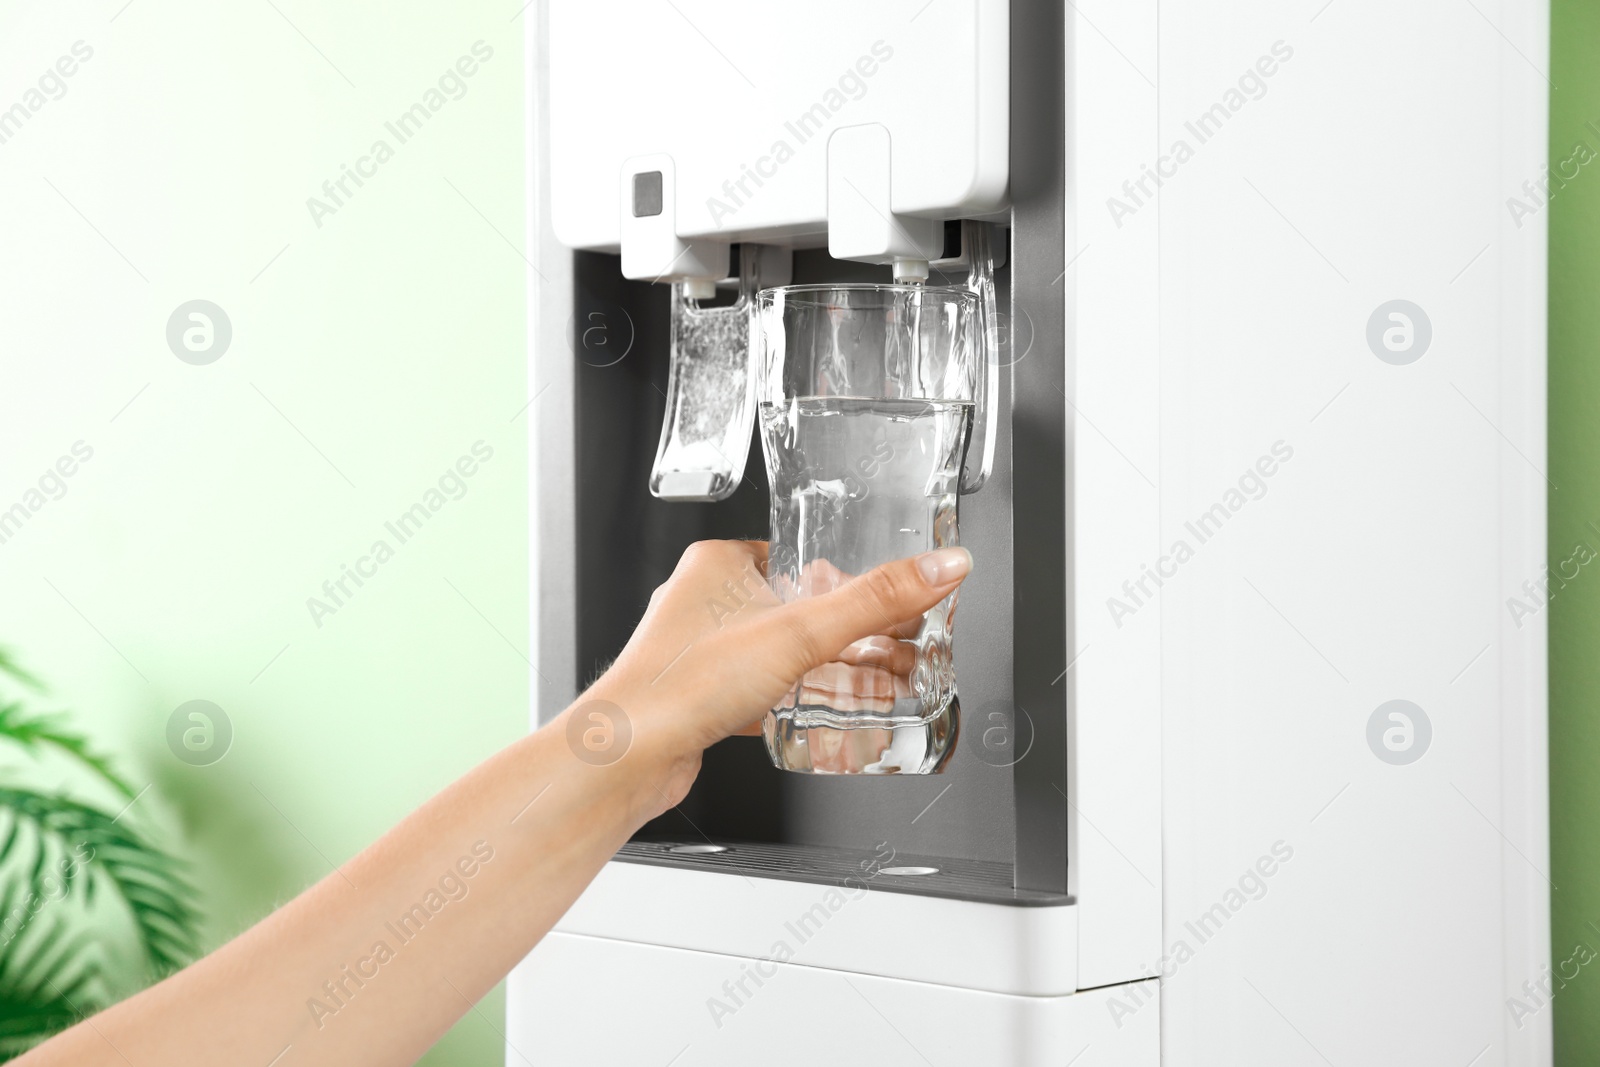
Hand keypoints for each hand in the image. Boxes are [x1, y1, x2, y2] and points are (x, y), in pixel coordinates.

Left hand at [564, 540, 971, 819]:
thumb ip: (876, 601)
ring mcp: (698, 652)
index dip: (843, 576)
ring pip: (777, 653)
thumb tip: (941, 567)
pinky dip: (795, 700)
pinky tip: (821, 714)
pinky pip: (760, 690)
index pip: (796, 556)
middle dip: (844, 630)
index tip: (882, 592)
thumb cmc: (683, 684)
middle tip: (891, 641)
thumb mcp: (800, 633)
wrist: (630, 756)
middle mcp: (702, 602)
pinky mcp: (700, 698)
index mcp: (717, 564)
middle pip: (793, 607)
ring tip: (874, 679)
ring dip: (824, 668)